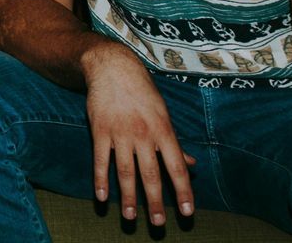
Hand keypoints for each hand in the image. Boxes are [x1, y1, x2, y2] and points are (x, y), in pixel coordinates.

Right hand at [82, 41, 195, 226]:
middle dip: (155, 201)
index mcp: (163, 130)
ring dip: (128, 196)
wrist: (113, 67)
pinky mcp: (99, 130)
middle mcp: (143, 134)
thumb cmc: (143, 92)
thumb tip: (192, 165)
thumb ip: (175, 143)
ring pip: (125, 171)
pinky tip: (102, 196)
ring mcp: (120, 133)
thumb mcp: (164, 114)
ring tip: (130, 216)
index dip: (183, 191)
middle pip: (150, 174)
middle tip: (158, 224)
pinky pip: (100, 159)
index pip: (176, 167)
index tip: (187, 213)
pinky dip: (100, 179)